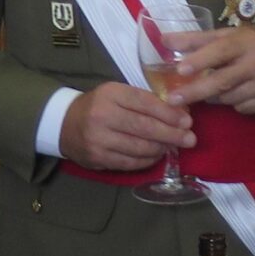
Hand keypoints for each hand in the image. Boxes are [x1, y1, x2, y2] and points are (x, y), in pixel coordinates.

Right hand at [59, 80, 194, 172]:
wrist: (65, 123)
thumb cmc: (99, 105)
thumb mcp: (118, 93)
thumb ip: (145, 100)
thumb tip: (179, 113)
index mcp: (111, 94)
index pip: (145, 103)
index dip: (169, 113)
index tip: (187, 120)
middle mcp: (103, 116)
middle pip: (144, 127)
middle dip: (171, 134)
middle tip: (190, 139)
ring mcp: (99, 140)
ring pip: (139, 148)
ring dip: (162, 148)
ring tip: (174, 146)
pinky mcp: (98, 158)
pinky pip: (130, 162)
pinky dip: (148, 160)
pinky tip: (157, 155)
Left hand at [168, 24, 254, 115]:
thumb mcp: (229, 34)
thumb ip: (197, 39)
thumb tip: (164, 40)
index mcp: (246, 42)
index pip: (220, 51)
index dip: (200, 60)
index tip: (181, 69)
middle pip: (221, 81)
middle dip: (195, 91)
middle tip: (173, 99)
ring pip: (228, 98)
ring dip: (214, 96)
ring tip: (213, 88)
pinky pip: (241, 108)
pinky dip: (233, 103)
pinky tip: (236, 92)